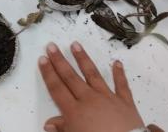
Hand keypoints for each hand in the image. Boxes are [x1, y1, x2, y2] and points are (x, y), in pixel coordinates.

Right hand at [38, 41, 159, 131]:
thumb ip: (61, 129)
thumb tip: (48, 124)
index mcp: (74, 111)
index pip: (57, 88)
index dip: (48, 73)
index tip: (43, 59)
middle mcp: (89, 100)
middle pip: (71, 77)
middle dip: (60, 61)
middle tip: (52, 46)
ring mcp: (107, 98)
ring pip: (92, 75)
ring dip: (83, 59)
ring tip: (76, 45)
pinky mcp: (125, 102)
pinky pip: (122, 85)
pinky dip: (119, 74)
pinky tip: (117, 63)